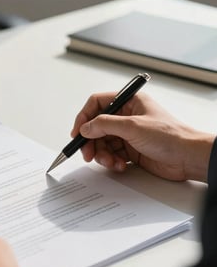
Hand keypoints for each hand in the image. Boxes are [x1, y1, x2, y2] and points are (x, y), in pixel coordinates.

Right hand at [71, 92, 214, 181]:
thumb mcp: (132, 126)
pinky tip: (120, 165)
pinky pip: (112, 154)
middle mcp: (127, 116)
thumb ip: (104, 125)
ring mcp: (128, 134)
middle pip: (97, 126)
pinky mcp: (131, 150)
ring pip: (103, 143)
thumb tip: (85, 127)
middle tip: (88, 154)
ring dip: (102, 154)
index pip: (97, 104)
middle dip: (91, 142)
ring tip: (110, 162)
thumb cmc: (170, 136)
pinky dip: (112, 161)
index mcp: (129, 101)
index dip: (84, 117)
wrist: (188, 158)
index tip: (77, 133)